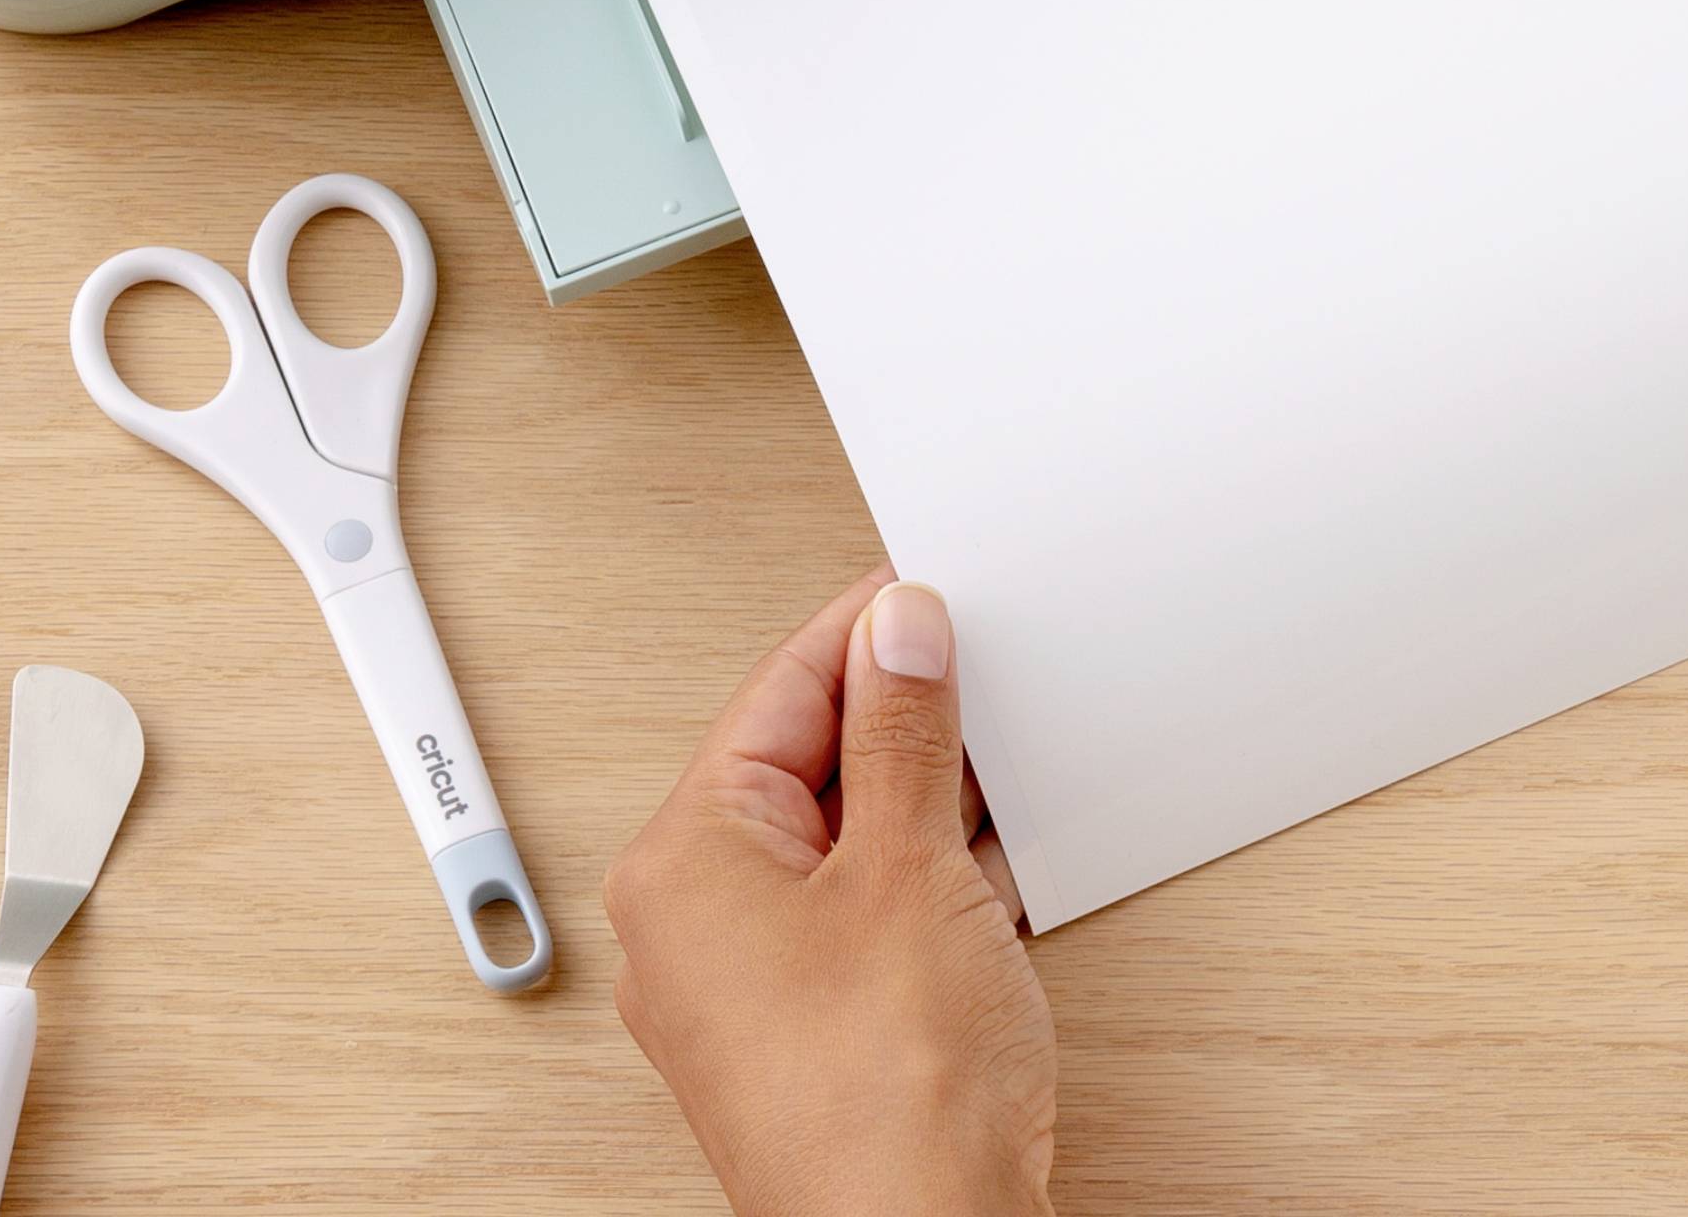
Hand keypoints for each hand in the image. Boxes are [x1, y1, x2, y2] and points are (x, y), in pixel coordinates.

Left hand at [606, 575, 1055, 1216]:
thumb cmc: (886, 1098)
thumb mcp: (910, 864)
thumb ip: (904, 732)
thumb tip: (899, 633)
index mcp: (686, 861)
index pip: (779, 691)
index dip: (865, 631)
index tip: (930, 588)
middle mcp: (698, 922)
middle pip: (806, 760)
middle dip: (901, 715)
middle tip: (982, 666)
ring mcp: (755, 984)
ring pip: (845, 836)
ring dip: (924, 796)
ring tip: (1001, 763)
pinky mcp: (816, 1029)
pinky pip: (868, 906)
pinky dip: (929, 870)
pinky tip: (994, 855)